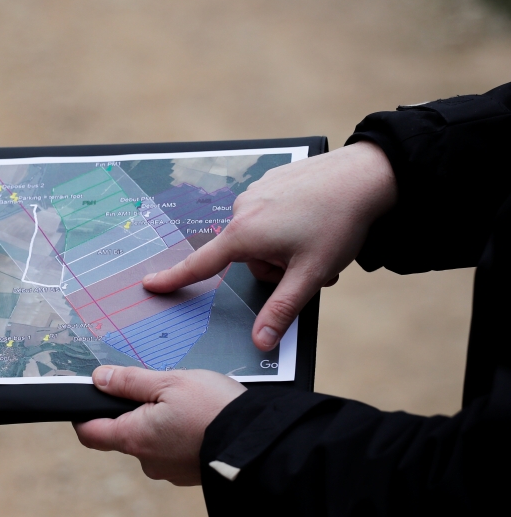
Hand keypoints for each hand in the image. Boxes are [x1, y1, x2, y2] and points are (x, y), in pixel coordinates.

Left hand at [74, 366, 245, 485]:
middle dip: (135, 410)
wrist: (260, 442)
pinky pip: (173, 449)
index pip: (90, 433)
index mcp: (134, 438)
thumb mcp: (169, 381)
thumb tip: (99, 378)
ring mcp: (169, 470)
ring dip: (160, 421)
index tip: (86, 399)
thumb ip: (130, 381)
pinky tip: (199, 419)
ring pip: (152, 440)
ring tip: (187, 402)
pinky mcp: (189, 473)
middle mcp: (147, 461)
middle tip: (159, 389)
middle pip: (124, 433)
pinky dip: (179, 433)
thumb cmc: (215, 409)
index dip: (83, 415)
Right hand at [143, 142, 396, 350]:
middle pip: (247, 257)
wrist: (366, 175)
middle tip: (308, 262)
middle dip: (275, 266)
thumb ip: (281, 310)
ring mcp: (256, 192)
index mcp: (244, 235)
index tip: (150, 284)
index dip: (173, 278)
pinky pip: (271, 213)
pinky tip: (316, 216)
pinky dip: (290, 222)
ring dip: (285, 245)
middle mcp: (242, 211)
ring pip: (261, 236)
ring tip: (318, 237)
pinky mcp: (270, 180)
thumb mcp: (310, 275)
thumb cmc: (338, 223)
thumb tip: (260, 341)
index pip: (200, 265)